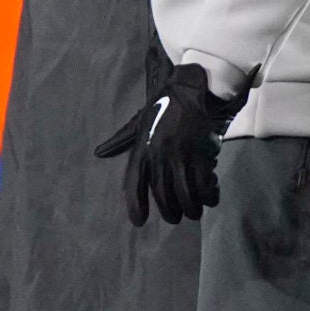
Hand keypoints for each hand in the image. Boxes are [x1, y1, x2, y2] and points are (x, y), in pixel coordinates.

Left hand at [93, 51, 246, 225]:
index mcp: (141, 148)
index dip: (135, 205)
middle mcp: (158, 154)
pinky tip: (210, 196)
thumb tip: (99, 151)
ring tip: (194, 211)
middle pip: (162, 195)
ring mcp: (180, 155)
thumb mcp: (138, 122)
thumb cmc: (161, 107)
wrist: (188, 88)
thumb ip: (120, 140)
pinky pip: (204, 184)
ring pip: (185, 194)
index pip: (133, 183)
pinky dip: (208, 195)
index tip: (139, 222)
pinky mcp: (201, 154)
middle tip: (176, 217)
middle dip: (170, 211)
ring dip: (192, 208)